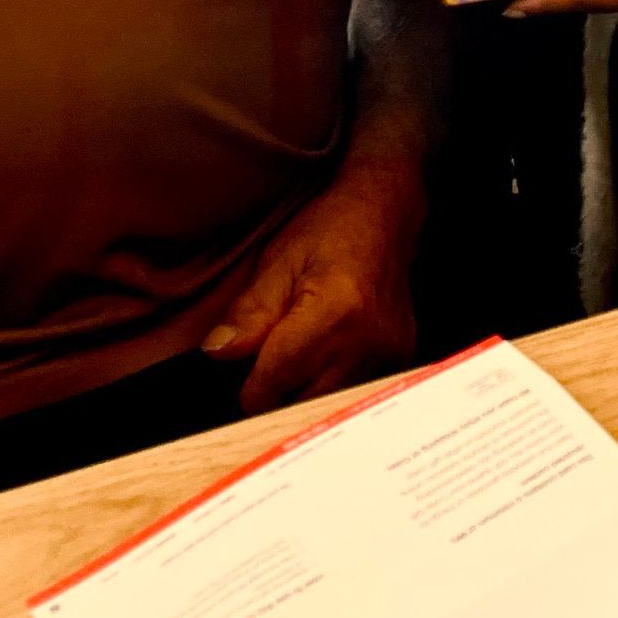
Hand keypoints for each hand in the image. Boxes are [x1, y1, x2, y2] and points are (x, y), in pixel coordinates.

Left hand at [203, 158, 422, 414]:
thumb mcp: (279, 258)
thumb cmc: (330, 228)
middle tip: (269, 367)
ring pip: (330, 404)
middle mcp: (367, 340)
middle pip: (304, 404)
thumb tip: (218, 352)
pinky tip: (328, 354)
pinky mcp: (400, 356)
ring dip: (307, 391)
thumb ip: (250, 311)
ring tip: (300, 356)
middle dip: (280, 394)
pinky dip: (333, 382)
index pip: (277, 381)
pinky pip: (354, 391)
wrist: (386, 213)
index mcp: (333, 311)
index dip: (252, 388)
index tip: (245, 380)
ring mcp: (389, 351)